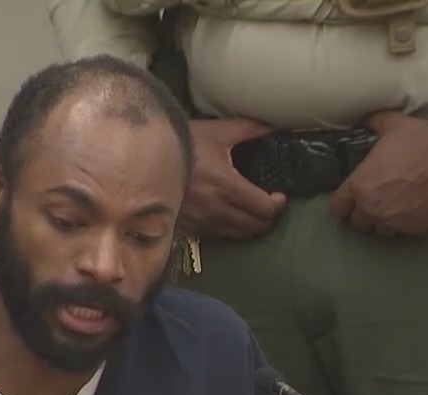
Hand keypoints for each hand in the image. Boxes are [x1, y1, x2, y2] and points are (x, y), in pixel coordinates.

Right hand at [180, 118, 287, 240]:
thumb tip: (274, 126)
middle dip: (269, 216)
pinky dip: (232, 229)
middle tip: (269, 203)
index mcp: (227, 186)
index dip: (278, 204)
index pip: (265, 208)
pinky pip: (221, 236)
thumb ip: (250, 129)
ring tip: (253, 211)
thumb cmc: (185, 144)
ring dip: (252, 225)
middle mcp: (216, 209)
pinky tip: (232, 215)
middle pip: (256, 226)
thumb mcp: (218, 132)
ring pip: (240, 235)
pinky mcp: (192, 227)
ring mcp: (203, 221)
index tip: (279, 195)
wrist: (148, 161)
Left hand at [329, 111, 427, 236]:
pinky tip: (413, 210)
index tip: (349, 201)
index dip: (343, 204)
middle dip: (364, 213)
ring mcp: (394, 221)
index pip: (337, 208)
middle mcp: (372, 208)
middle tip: (376, 201)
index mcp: (359, 185)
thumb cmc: (420, 140)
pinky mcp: (415, 229)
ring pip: (380, 230)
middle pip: (358, 223)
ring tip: (394, 208)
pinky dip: (405, 223)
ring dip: (383, 221)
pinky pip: (403, 231)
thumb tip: (366, 121)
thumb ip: (374, 124)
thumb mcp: (392, 124)